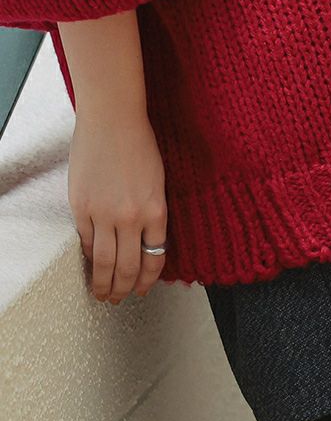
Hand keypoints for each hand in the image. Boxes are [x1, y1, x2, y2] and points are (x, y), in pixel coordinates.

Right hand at [67, 109, 167, 303]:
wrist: (113, 120)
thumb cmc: (139, 143)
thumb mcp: (158, 181)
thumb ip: (152, 211)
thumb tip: (145, 239)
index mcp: (157, 209)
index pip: (155, 257)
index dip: (148, 279)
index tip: (143, 290)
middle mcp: (132, 217)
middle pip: (129, 267)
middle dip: (126, 289)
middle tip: (120, 299)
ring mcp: (104, 214)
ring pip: (104, 262)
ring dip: (104, 284)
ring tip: (102, 294)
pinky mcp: (82, 207)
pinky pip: (87, 242)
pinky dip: (89, 257)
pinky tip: (91, 264)